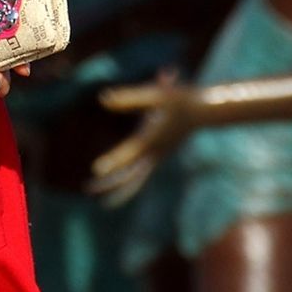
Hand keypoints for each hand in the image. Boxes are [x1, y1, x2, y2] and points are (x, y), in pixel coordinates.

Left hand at [89, 78, 198, 201]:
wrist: (204, 111)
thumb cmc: (181, 99)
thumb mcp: (155, 94)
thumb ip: (129, 99)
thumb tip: (103, 99)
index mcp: (153, 139)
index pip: (130, 153)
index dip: (114, 160)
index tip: (97, 170)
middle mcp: (155, 152)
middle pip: (130, 174)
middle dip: (109, 183)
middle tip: (87, 189)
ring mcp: (157, 156)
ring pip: (135, 179)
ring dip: (117, 187)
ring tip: (98, 197)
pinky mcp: (158, 156)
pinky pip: (141, 175)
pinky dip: (129, 183)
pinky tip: (116, 188)